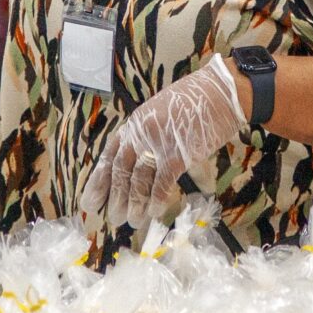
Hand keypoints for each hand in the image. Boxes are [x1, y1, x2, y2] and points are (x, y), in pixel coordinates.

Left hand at [77, 55, 247, 231]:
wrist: (221, 91)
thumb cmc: (196, 101)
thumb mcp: (161, 113)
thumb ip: (149, 137)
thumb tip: (146, 165)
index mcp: (135, 123)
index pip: (110, 156)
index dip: (100, 181)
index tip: (92, 201)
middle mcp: (140, 133)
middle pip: (121, 171)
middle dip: (116, 197)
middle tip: (112, 218)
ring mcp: (157, 143)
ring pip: (139, 180)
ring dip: (134, 204)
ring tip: (132, 221)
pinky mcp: (178, 154)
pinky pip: (162, 182)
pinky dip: (157, 199)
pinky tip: (153, 213)